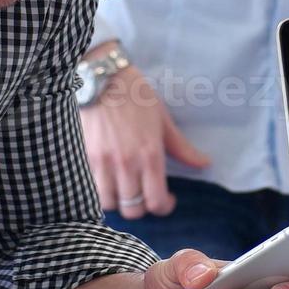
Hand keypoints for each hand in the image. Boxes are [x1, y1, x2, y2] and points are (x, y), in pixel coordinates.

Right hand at [81, 58, 210, 218]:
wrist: (101, 78)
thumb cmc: (135, 96)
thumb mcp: (163, 120)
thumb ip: (182, 148)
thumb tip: (204, 164)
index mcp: (150, 155)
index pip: (156, 201)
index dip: (164, 207)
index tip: (167, 200)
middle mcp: (126, 164)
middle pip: (133, 209)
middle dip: (142, 207)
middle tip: (145, 194)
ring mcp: (102, 163)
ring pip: (110, 204)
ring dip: (119, 201)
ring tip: (124, 189)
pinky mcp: (83, 158)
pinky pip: (90, 190)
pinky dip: (99, 192)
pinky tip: (106, 181)